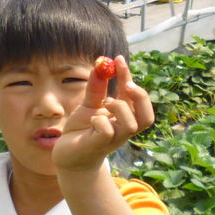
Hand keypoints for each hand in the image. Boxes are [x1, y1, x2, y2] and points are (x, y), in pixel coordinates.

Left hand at [52, 56, 154, 171]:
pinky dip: (100, 121)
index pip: (136, 97)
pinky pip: (107, 131)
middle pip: (147, 117)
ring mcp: (113, 140)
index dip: (129, 76)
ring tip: (106, 103)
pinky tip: (92, 121)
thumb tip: (99, 66)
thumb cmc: (82, 131)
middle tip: (126, 85)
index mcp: (123, 118)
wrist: (67, 156)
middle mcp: (122, 130)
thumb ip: (96, 89)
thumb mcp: (89, 106)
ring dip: (121, 108)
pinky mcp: (98, 146)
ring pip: (131, 125)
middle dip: (141, 97)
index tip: (118, 59)